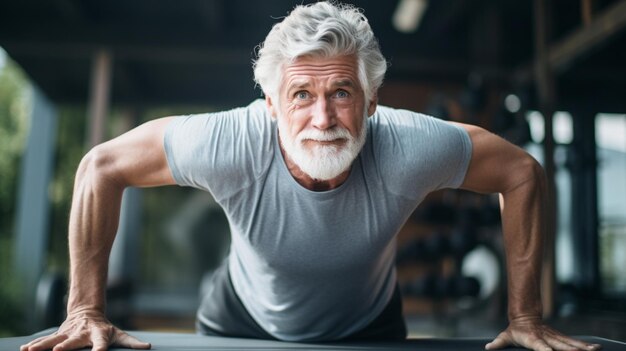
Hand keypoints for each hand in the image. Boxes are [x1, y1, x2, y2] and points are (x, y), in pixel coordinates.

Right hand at [20, 309, 150, 350]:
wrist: (87, 312)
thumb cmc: (105, 329)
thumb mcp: (119, 334)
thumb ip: (132, 342)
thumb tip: (148, 347)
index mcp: (99, 334)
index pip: (101, 342)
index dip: (100, 348)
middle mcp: (82, 334)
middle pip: (74, 340)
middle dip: (66, 345)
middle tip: (59, 350)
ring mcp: (69, 333)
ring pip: (55, 339)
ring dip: (44, 345)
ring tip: (33, 350)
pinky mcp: (58, 334)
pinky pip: (45, 340)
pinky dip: (35, 345)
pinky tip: (25, 349)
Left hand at [485, 316, 601, 350]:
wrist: (525, 315)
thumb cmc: (515, 330)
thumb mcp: (505, 336)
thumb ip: (498, 343)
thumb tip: (487, 347)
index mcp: (533, 339)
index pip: (540, 346)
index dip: (545, 350)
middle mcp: (546, 338)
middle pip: (560, 345)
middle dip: (572, 350)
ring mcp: (554, 337)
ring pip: (570, 343)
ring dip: (583, 347)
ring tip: (595, 350)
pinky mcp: (560, 337)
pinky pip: (573, 342)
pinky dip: (585, 345)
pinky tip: (596, 347)